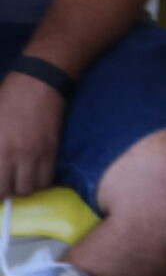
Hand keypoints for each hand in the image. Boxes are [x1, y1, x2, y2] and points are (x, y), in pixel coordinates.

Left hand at [0, 73, 65, 198]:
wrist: (38, 84)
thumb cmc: (5, 101)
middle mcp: (12, 155)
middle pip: (7, 191)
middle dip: (4, 191)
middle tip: (4, 182)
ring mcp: (34, 154)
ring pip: (28, 189)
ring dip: (22, 186)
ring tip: (19, 177)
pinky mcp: (51, 151)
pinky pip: (47, 179)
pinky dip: (39, 181)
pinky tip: (34, 172)